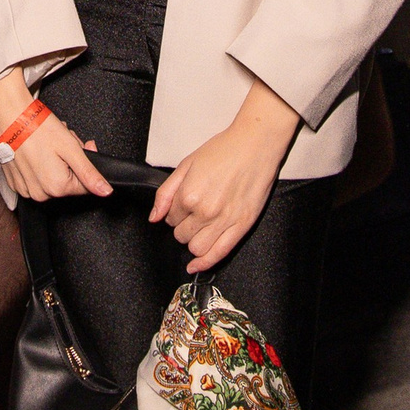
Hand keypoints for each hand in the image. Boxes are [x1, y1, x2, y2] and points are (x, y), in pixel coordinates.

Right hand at [0, 69, 108, 200]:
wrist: (8, 117)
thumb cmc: (38, 128)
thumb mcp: (71, 148)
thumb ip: (90, 172)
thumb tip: (105, 191)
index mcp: (57, 187)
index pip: (85, 185)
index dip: (85, 163)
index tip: (79, 147)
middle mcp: (41, 194)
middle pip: (67, 182)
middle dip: (69, 163)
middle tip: (61, 143)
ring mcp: (26, 189)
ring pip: (51, 180)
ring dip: (54, 165)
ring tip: (47, 145)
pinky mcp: (15, 184)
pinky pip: (35, 180)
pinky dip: (38, 167)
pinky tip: (35, 151)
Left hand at [150, 85, 300, 270]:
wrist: (255, 144)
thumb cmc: (223, 150)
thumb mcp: (187, 164)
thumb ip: (166, 192)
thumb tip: (154, 217)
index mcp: (188, 195)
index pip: (170, 219)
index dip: (174, 213)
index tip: (183, 206)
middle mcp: (205, 211)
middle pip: (181, 236)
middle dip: (182, 227)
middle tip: (192, 214)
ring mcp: (224, 221)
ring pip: (196, 248)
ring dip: (193, 242)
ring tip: (199, 229)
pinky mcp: (242, 226)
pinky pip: (219, 253)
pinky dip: (205, 263)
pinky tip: (196, 265)